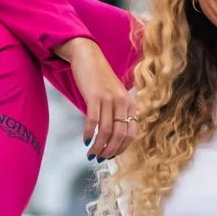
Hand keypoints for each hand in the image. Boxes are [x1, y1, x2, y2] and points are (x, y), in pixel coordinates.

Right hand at [63, 38, 136, 160]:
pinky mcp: (95, 96)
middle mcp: (123, 102)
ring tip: (91, 154)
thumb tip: (110, 137)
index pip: (131, 134)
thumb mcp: (113, 96)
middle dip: (110, 151)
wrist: (88, 57)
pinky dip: (88, 133)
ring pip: (106, 131)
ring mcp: (110, 98)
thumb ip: (115, 114)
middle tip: (100, 159)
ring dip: (98, 146)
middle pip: (119, 135)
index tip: (111, 156)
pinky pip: (93, 121)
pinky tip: (85, 140)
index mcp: (130, 104)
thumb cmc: (99, 79)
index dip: (121, 149)